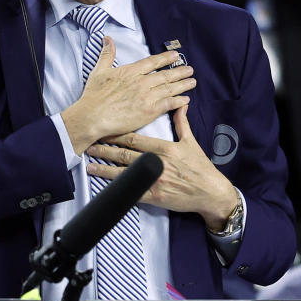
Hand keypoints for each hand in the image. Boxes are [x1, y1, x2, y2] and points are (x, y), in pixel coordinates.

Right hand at [59, 41, 194, 155]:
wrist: (93, 116)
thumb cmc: (94, 96)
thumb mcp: (98, 71)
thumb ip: (107, 54)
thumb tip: (107, 39)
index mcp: (131, 71)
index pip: (153, 62)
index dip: (166, 58)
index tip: (175, 56)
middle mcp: (142, 82)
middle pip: (166, 74)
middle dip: (180, 71)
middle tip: (190, 69)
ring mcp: (147, 96)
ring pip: (170, 88)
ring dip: (183, 84)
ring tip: (192, 81)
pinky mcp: (150, 111)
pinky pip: (169, 104)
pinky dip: (179, 101)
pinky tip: (186, 99)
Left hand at [86, 106, 238, 227]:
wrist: (210, 192)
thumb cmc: (200, 167)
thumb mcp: (191, 143)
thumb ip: (182, 123)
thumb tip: (181, 105)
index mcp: (163, 148)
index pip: (134, 139)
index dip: (116, 134)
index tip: (103, 129)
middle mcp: (156, 163)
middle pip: (124, 154)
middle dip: (105, 149)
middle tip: (89, 144)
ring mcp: (153, 180)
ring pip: (123, 173)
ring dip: (104, 168)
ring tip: (89, 164)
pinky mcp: (153, 196)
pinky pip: (131, 191)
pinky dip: (117, 188)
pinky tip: (104, 186)